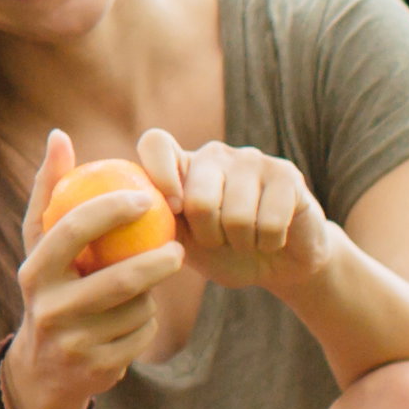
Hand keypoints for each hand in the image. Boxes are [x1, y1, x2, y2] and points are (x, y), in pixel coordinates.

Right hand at [5, 126, 187, 408]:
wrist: (43, 368)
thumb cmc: (50, 284)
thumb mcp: (42, 243)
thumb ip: (51, 190)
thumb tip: (58, 135)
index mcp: (34, 270)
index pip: (72, 230)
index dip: (111, 209)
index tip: (147, 198)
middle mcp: (47, 308)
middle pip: (116, 280)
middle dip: (155, 262)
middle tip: (180, 248)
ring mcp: (71, 343)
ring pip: (134, 309)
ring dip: (149, 295)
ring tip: (146, 286)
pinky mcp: (95, 369)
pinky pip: (140, 337)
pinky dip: (147, 324)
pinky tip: (139, 318)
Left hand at [143, 128, 331, 295]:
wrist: (280, 265)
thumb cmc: (224, 254)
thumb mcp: (183, 245)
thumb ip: (155, 226)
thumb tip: (122, 218)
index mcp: (182, 166)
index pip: (156, 144)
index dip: (159, 176)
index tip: (174, 210)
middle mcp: (214, 154)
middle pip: (197, 197)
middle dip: (209, 235)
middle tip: (221, 240)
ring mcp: (252, 159)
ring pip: (236, 215)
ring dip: (242, 243)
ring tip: (247, 238)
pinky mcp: (286, 173)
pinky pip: (270, 221)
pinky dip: (269, 243)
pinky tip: (273, 237)